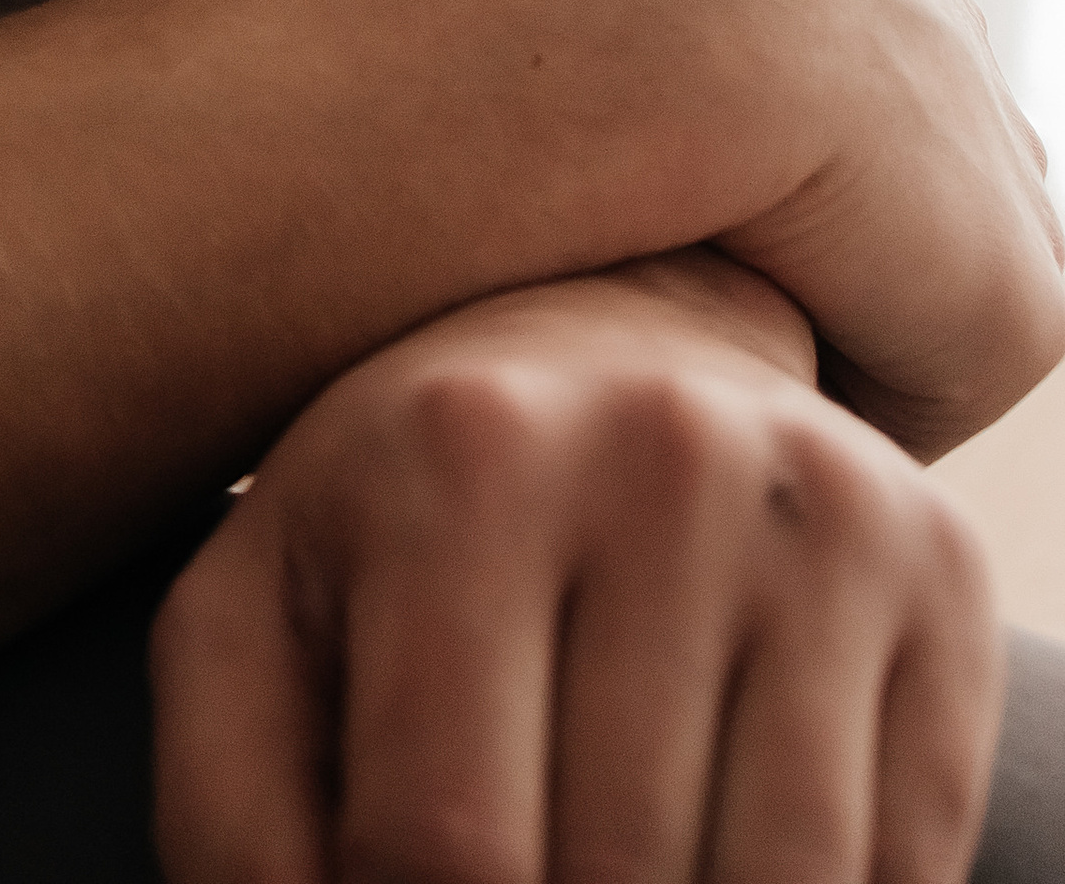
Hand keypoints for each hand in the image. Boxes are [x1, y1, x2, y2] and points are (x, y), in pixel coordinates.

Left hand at [150, 259, 1007, 883]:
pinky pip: (901, 858)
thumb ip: (229, 809)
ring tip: (605, 856)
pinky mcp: (939, 565)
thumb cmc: (396, 515)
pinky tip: (717, 841)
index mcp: (464, 457)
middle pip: (618, 876)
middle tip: (523, 871)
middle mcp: (660, 451)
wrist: (602, 337)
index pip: (450, 846)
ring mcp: (820, 504)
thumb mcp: (257, 619)